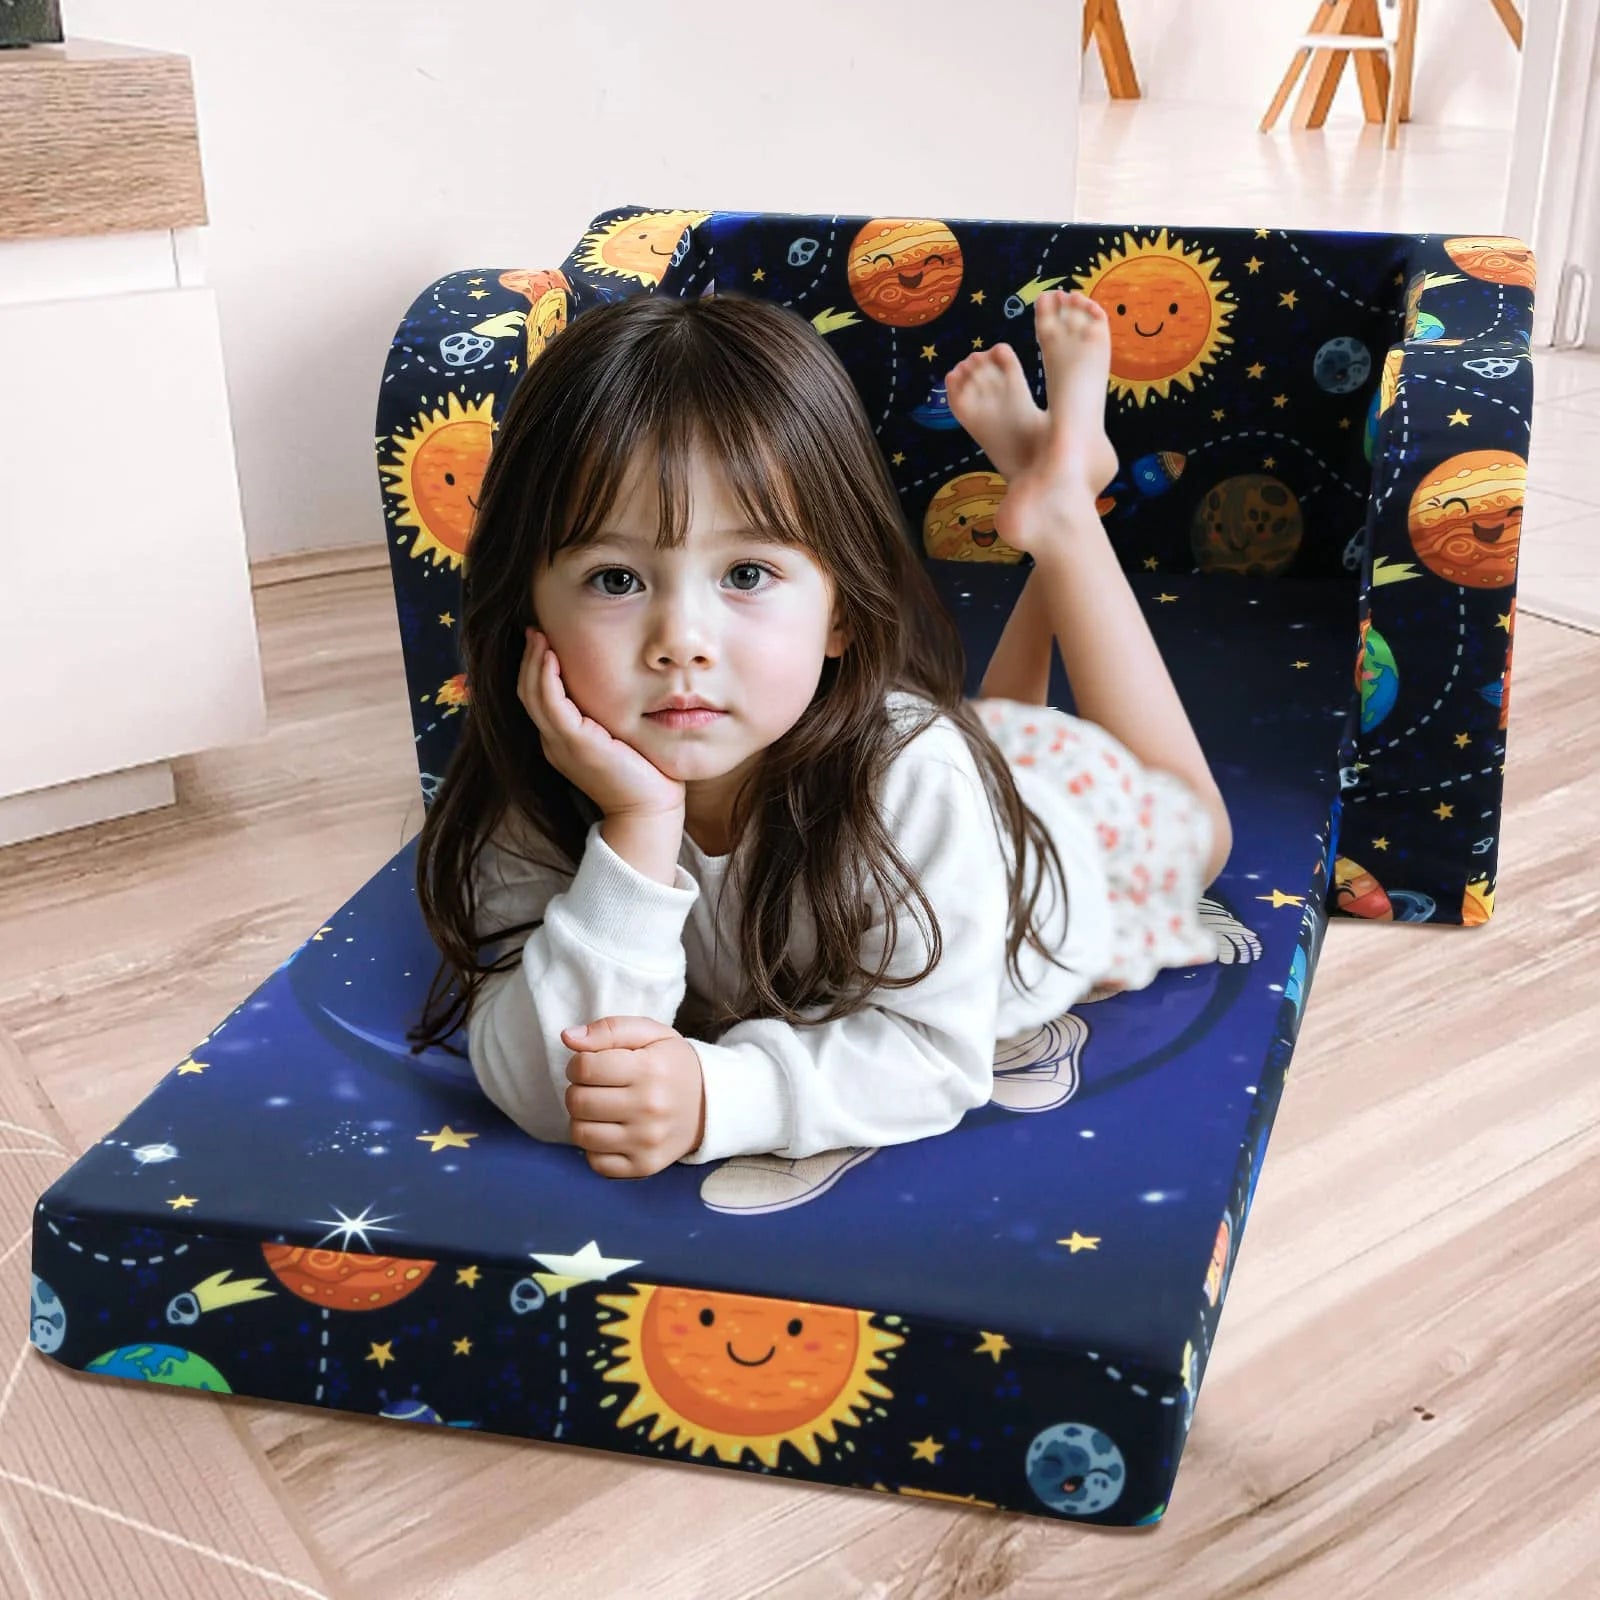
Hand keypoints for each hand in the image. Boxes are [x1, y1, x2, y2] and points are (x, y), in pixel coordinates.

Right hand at [519, 628, 687, 819]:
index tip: (543, 641)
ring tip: (539, 635)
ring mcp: (560, 744)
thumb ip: (611, 716)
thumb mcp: (622, 738)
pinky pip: (551, 703)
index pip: (539, 699)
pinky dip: (546, 676)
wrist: (649, 811)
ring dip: (533, 661)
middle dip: (529, 659)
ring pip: (533, 695)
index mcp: (563, 742)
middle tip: (535, 629)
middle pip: (528, 693)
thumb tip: (626, 687)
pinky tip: (551, 655)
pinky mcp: (574, 743)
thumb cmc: (646, 776)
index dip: (535, 669)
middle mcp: (554, 742)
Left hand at [561, 1014, 706, 1177]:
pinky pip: (595, 1162)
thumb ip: (608, 1029)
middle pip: (577, 1101)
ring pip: (580, 1133)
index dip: (577, 1063)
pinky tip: (611, 1130)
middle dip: (577, 1090)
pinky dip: (595, 1147)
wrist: (710, 1105)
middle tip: (595, 1087)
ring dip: (582, 1119)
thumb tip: (568, 1037)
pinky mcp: (644, 1166)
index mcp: (650, 1070)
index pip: (583, 1068)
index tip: (589, 1064)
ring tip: (602, 1108)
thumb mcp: (649, 1034)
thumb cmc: (671, 1064)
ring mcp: (647, 1142)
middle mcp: (650, 1109)